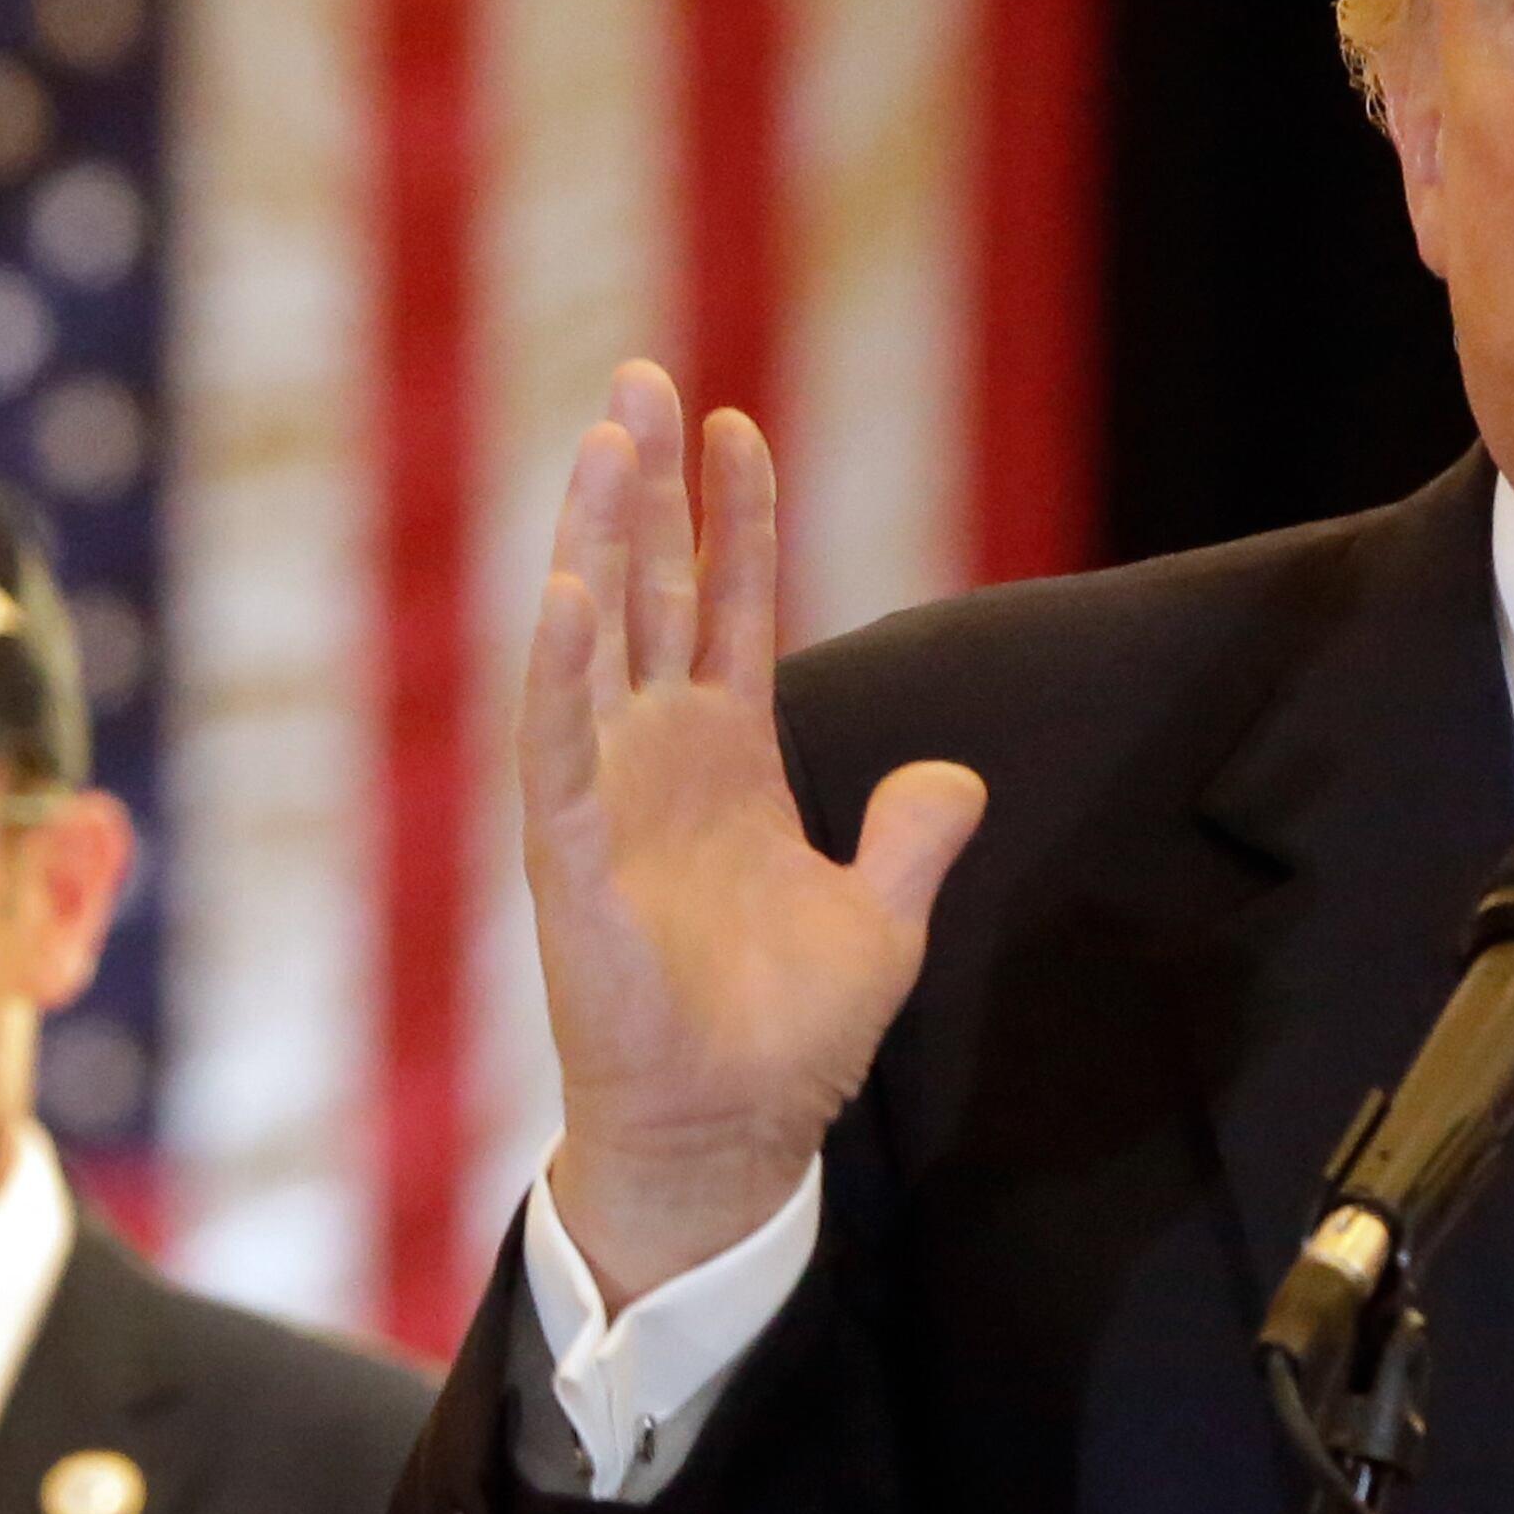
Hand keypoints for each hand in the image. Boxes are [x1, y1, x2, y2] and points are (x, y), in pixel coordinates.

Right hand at [521, 362, 985, 1308]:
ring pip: (594, 641)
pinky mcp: (571, 861)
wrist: (729, 1136)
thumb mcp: (882, 920)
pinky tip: (568, 588)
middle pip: (647, 591)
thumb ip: (915, 837)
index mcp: (728, 762)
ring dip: (593, 539)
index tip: (737, 423)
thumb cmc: (787, 1038)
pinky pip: (558, 749)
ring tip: (601, 438)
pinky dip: (559, 669)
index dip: (732, 520)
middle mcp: (658, 760)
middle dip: (642, 486)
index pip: (727, 609)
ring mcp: (608, 801)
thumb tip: (956, 777)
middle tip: (638, 376)